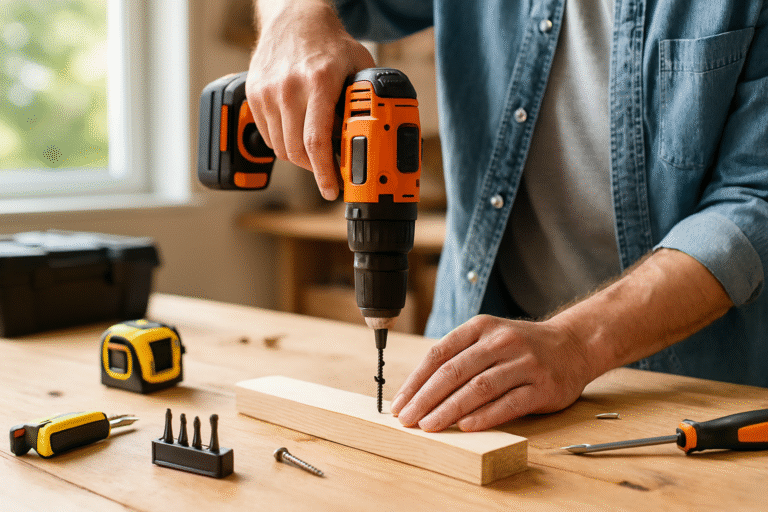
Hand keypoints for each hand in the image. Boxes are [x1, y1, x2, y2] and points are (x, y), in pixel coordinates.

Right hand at [246, 0, 375, 199]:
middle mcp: (289, 88)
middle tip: (329, 173)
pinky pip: (268, 136)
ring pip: (281, 148)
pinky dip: (284, 144)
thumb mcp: (358, 66)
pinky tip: (299, 135)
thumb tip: (371, 137)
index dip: (324, 173)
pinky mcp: (254, 94)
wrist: (294, 18)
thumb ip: (365, 100)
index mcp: (319, 81)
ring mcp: (268, 91)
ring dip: (300, 158)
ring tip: (316, 152)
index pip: (317, 142)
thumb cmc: (330, 44)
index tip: (331, 189)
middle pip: (297, 151)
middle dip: (314, 170)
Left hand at [390, 315, 594, 431]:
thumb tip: (419, 393)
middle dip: (425, 398)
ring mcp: (523, 363)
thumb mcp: (489, 339)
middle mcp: (501, 342)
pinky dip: (484, 416)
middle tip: (408, 419)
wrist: (573, 345)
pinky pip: (508, 403)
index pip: (439, 354)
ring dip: (449, 409)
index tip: (399, 403)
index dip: (415, 381)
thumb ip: (460, 359)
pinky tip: (466, 427)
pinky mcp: (542, 387)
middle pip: (454, 371)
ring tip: (429, 426)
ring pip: (478, 388)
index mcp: (480, 328)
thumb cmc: (520, 347)